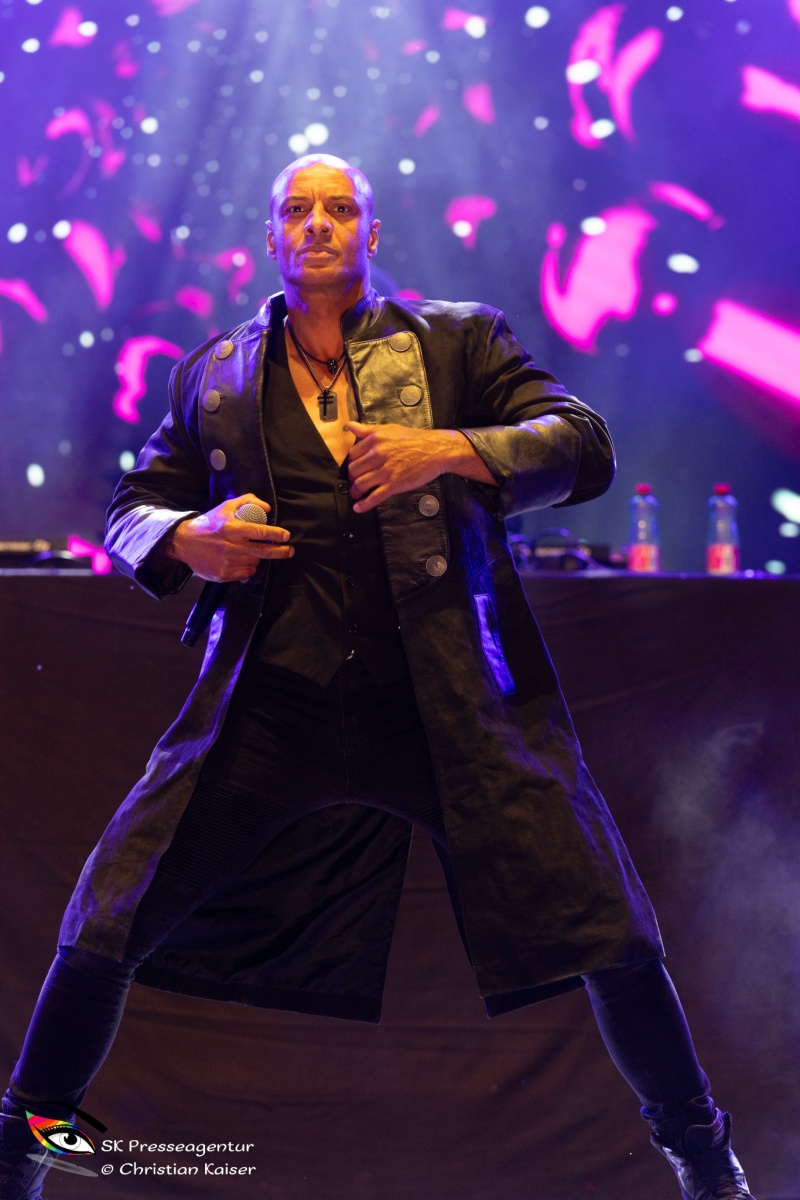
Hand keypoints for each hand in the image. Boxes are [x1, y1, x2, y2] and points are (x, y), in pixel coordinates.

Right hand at [167, 494, 292, 580]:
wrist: (184, 542)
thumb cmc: (209, 523)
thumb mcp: (226, 507)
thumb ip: (247, 501)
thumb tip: (267, 508)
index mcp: (232, 528)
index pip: (261, 533)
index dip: (277, 534)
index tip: (286, 536)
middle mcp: (231, 546)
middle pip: (263, 552)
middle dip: (281, 552)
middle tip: (289, 550)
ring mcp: (227, 562)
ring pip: (255, 563)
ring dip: (258, 558)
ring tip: (251, 551)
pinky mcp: (223, 574)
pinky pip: (246, 573)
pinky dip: (249, 568)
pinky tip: (243, 560)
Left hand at [345, 421, 495, 511]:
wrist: (436, 450)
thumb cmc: (415, 439)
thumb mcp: (390, 429)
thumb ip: (368, 429)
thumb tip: (351, 426)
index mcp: (375, 440)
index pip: (353, 454)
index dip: (351, 463)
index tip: (354, 468)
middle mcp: (377, 454)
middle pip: (353, 470)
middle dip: (352, 478)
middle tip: (355, 481)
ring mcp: (386, 470)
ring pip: (361, 484)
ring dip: (355, 491)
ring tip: (356, 494)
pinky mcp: (394, 484)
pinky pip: (375, 496)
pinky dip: (364, 504)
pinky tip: (358, 508)